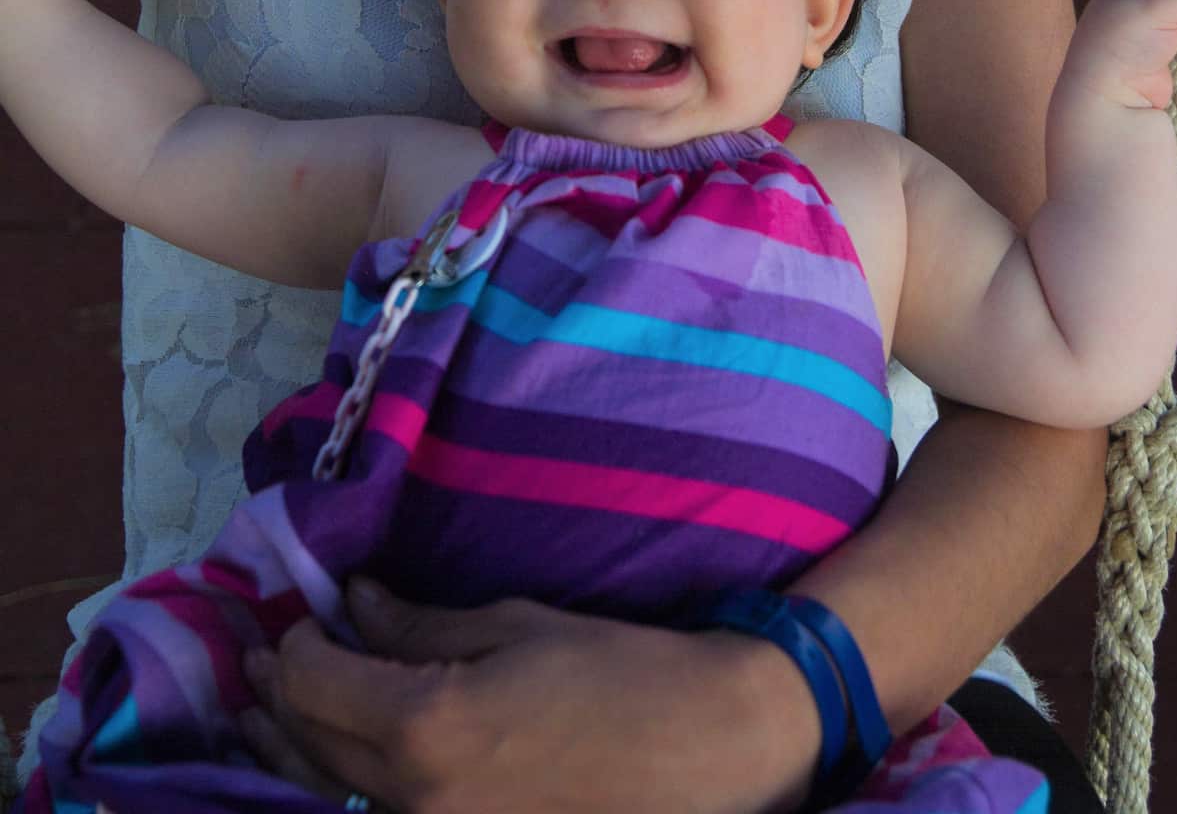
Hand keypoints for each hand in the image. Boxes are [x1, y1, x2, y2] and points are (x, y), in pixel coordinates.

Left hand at [241, 584, 818, 813]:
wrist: (696, 751)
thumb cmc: (611, 671)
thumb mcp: (509, 626)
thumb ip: (416, 624)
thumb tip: (352, 602)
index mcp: (423, 728)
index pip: (314, 683)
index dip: (296, 643)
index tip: (302, 613)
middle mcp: (410, 800)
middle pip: (310, 745)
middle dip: (278, 695)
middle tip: (258, 655)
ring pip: (327, 795)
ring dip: (287, 751)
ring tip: (260, 715)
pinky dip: (336, 787)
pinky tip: (325, 763)